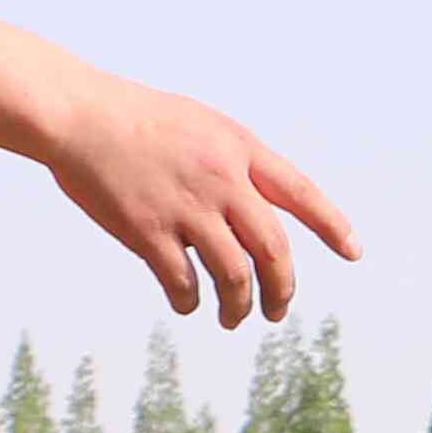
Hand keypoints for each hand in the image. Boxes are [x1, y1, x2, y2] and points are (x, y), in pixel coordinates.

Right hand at [44, 76, 362, 324]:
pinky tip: (188, 303)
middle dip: (283, 288)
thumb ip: (235, 162)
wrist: (78, 114)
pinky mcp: (147, 231)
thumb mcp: (203, 124)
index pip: (301, 193)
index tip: (353, 251)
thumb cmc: (136, 118)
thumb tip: (261, 204)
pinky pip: (182, 281)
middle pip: (274, 249)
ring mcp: (186, 208)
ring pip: (235, 275)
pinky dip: (190, 300)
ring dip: (239, 306)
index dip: (332, 225)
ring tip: (234, 318)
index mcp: (239, 149)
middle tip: (277, 310)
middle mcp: (222, 180)